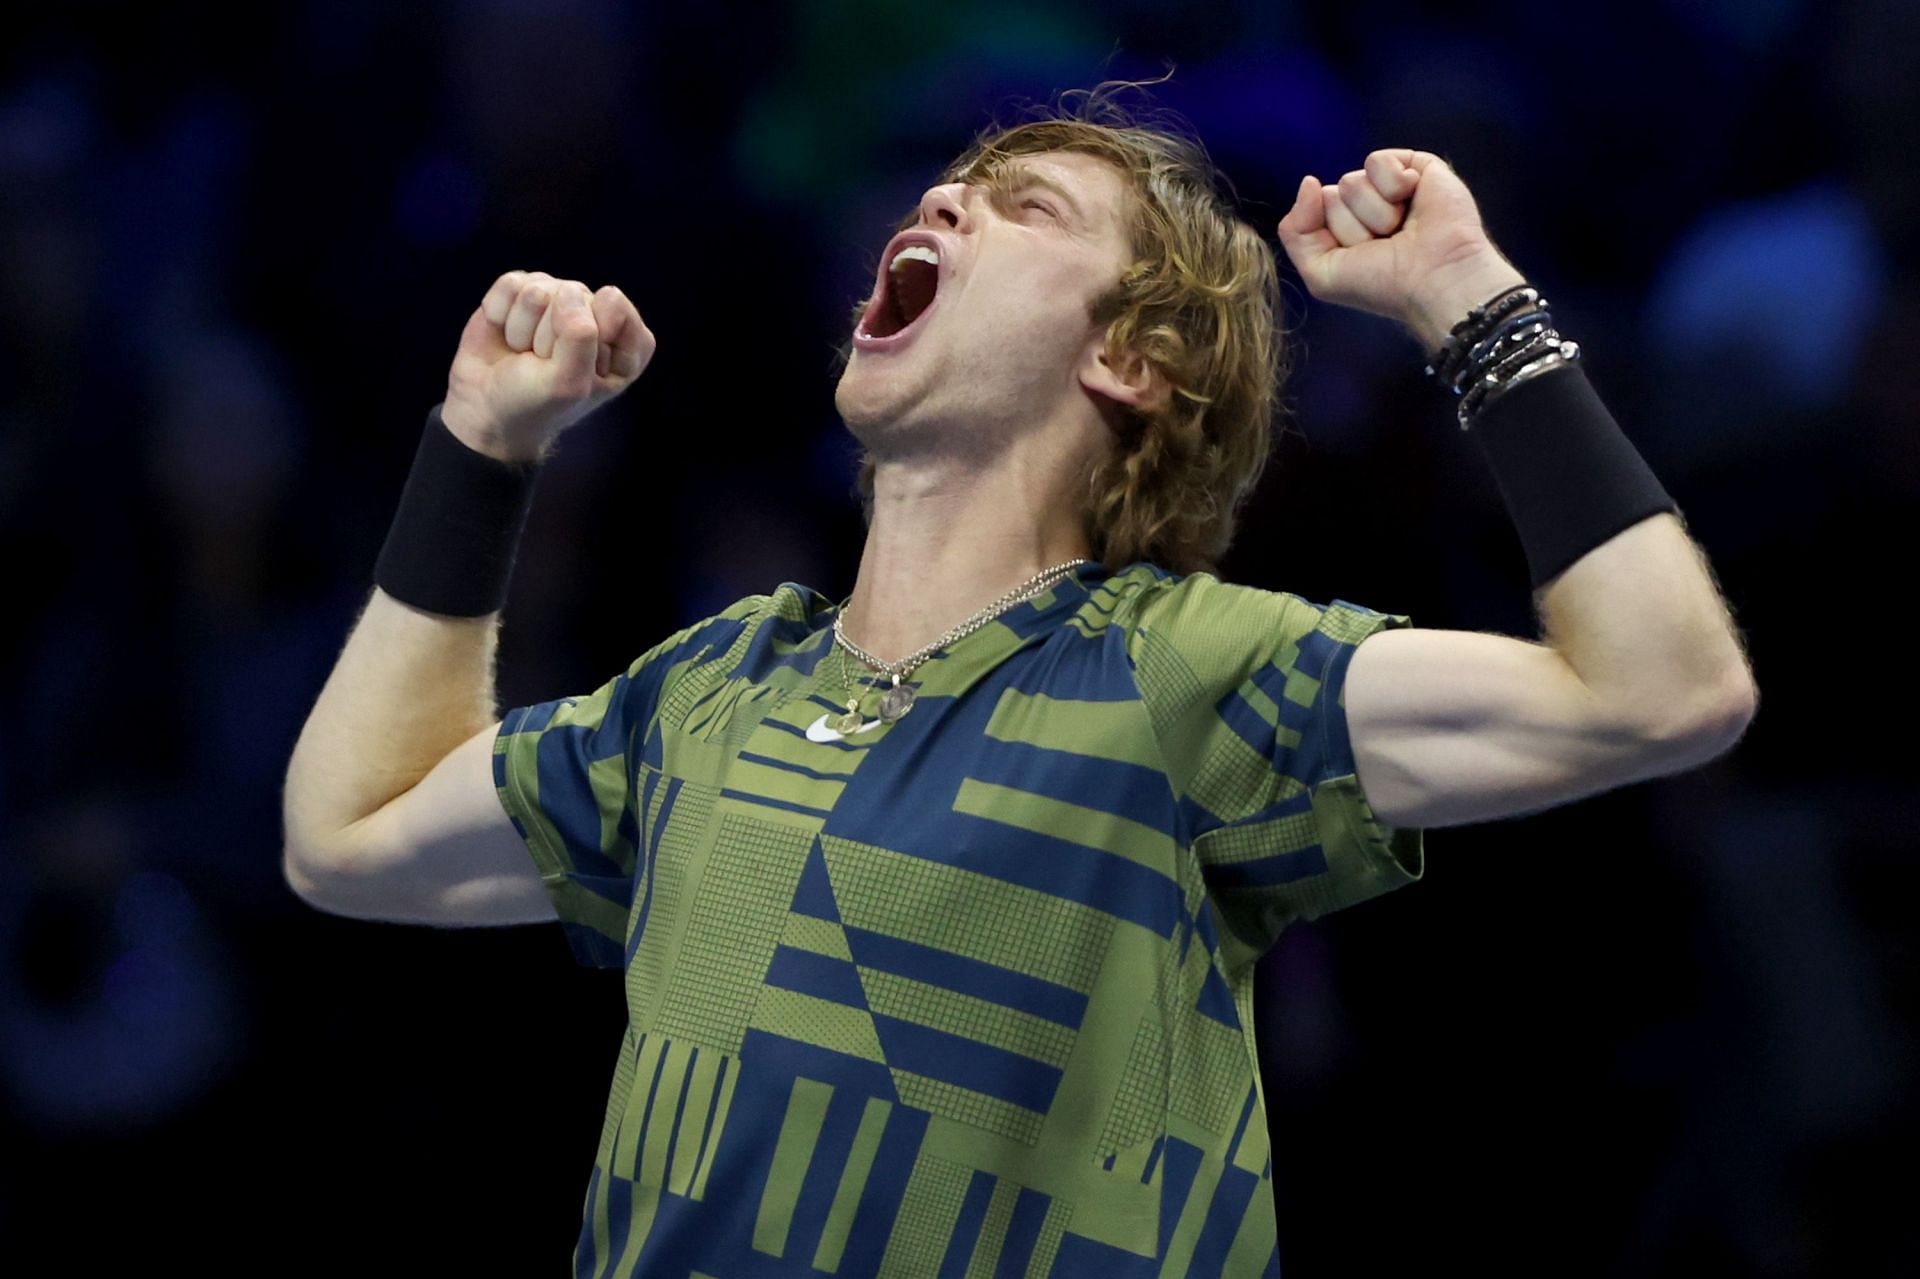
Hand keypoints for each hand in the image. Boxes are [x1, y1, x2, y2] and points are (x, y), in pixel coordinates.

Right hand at [442, 270, 655, 461]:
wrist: (486, 411)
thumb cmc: (536, 404)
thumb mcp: (568, 384)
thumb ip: (580, 336)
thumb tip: (567, 291)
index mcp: (627, 343)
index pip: (615, 309)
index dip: (587, 335)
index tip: (573, 367)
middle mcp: (595, 316)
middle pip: (573, 296)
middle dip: (547, 337)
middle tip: (541, 364)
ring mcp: (558, 302)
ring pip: (538, 289)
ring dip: (522, 328)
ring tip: (523, 353)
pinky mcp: (522, 293)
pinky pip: (511, 285)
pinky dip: (500, 314)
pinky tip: (505, 336)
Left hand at [1275, 149, 1527, 353]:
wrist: (1433, 278)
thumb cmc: (1382, 284)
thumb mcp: (1320, 272)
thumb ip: (1296, 231)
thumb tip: (1310, 181)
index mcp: (1344, 230)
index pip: (1313, 213)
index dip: (1333, 236)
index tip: (1363, 256)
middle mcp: (1365, 207)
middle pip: (1331, 196)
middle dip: (1353, 225)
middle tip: (1385, 243)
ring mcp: (1390, 187)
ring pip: (1351, 181)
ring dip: (1375, 212)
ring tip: (1401, 228)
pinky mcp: (1416, 167)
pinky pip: (1377, 161)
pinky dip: (1393, 185)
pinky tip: (1413, 200)